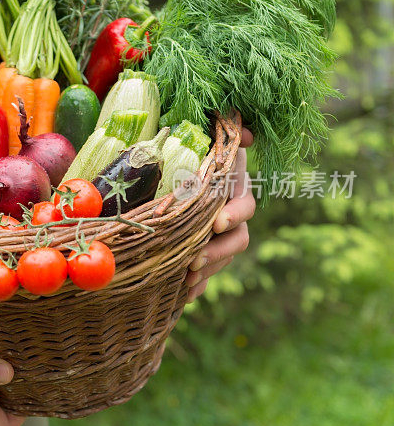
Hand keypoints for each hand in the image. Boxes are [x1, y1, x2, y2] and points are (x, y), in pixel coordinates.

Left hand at [185, 128, 254, 301]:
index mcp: (234, 188)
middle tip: (195, 260)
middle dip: (218, 253)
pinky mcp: (202, 249)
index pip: (245, 205)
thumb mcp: (211, 134)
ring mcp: (217, 234)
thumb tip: (247, 136)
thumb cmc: (196, 145)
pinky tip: (184, 296)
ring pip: (221, 259)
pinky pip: (205, 272)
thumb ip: (229, 130)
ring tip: (187, 280)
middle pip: (236, 240)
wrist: (179, 163)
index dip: (235, 215)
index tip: (218, 222)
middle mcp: (230, 214)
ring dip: (207, 271)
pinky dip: (197, 285)